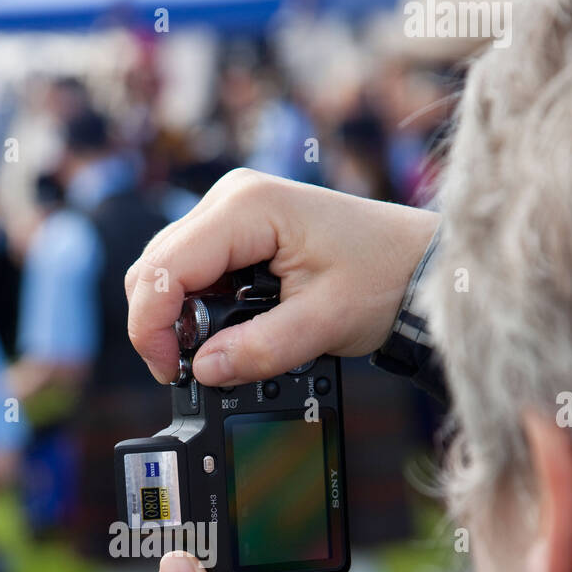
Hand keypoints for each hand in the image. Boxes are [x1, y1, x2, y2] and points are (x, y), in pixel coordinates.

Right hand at [125, 168, 438, 385]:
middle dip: (161, 325)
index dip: (152, 327)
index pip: (164, 268)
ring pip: (168, 270)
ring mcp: (232, 211)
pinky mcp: (239, 231)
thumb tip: (203, 371)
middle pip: (155, 268)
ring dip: (178, 318)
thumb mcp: (322, 324)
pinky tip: (226, 331)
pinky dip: (197, 308)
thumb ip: (259, 350)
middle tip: (190, 371)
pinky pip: (194, 272)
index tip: (171, 372)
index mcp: (246, 207)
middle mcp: (231, 198)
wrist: (419, 264)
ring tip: (215, 354)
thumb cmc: (384, 277)